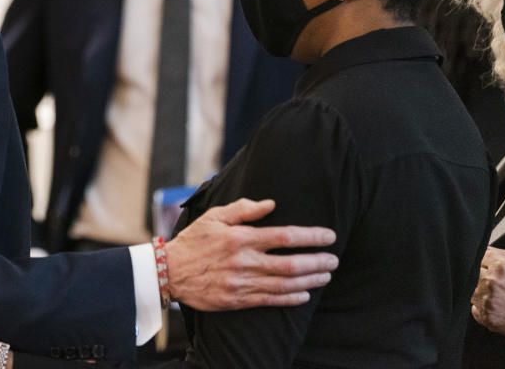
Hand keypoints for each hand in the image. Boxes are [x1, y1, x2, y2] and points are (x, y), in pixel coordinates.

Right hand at [166, 198, 337, 310]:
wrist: (169, 271)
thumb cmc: (194, 240)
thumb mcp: (215, 216)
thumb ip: (243, 209)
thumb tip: (271, 204)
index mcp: (241, 238)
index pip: (284, 236)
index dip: (311, 237)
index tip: (329, 236)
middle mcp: (244, 261)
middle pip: (290, 263)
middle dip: (317, 262)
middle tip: (334, 260)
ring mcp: (241, 283)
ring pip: (284, 284)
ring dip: (310, 280)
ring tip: (326, 276)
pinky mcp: (237, 300)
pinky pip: (270, 301)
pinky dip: (290, 299)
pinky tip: (305, 294)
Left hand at [471, 247, 504, 345]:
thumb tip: (498, 251)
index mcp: (502, 266)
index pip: (482, 256)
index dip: (486, 261)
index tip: (487, 265)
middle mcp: (491, 281)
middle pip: (476, 272)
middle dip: (485, 276)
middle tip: (498, 284)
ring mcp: (487, 299)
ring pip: (474, 290)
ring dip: (483, 292)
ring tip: (501, 298)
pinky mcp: (486, 316)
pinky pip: (475, 308)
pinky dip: (484, 308)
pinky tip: (498, 308)